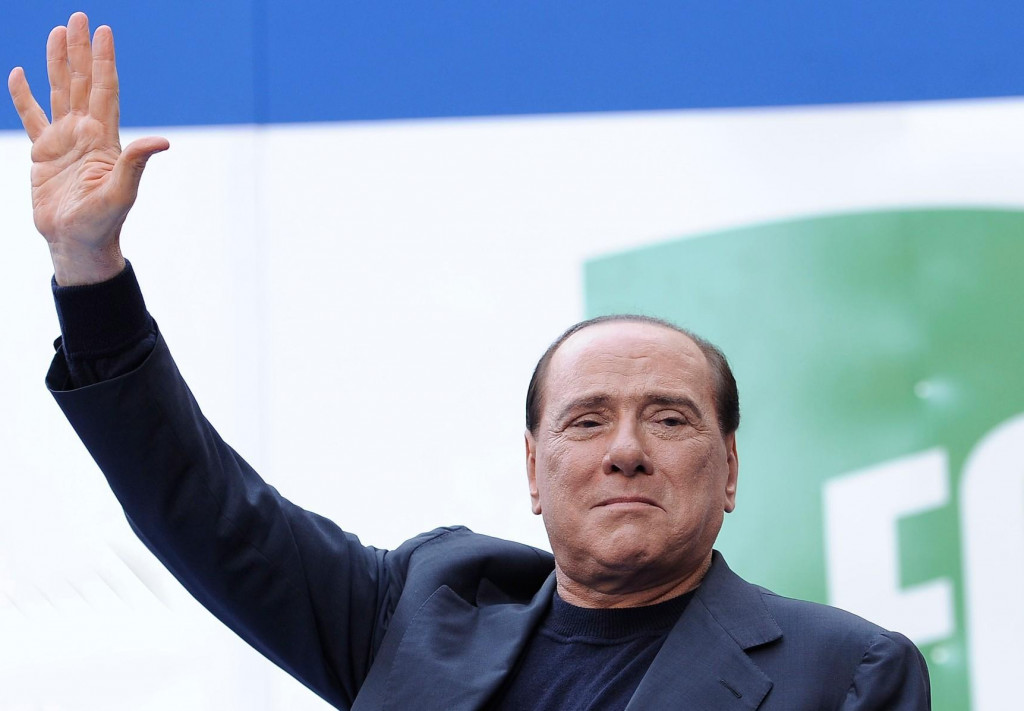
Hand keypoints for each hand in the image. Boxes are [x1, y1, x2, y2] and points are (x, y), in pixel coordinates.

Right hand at [8, 12, 168, 285]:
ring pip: (59, 92)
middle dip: (81, 50)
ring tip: (56, 32)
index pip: (105, 90)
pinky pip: (31, 117)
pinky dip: (24, 95)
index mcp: (104, 139)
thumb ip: (135, 163)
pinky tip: (20, 73)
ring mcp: (64, 142)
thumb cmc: (103, 223)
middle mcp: (86, 134)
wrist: (76, 244)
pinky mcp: (43, 154)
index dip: (104, 60)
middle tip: (79, 17)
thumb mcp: (121, 192)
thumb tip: (163, 141)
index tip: (104, 31)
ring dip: (58, 63)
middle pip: (83, 82)